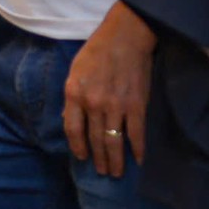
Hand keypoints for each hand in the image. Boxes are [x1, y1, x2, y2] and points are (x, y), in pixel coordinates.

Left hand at [63, 2, 156, 178]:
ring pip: (114, 142)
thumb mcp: (74, 70)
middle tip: (103, 172)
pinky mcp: (136, 106)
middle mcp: (93, 104)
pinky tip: (138, 160)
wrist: (125, 36)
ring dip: (116, 160)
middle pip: (94, 140)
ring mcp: (116, 106)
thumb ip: (72, 96)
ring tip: (117, 173)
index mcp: (74, 93)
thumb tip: (69, 119)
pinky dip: (137, 150)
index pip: (72, 129)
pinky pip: (136, 134)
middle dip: (98, 159)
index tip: (81, 157)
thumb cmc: (97, 51)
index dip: (77, 146)